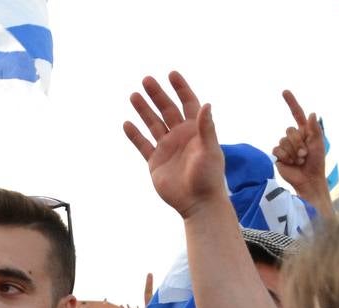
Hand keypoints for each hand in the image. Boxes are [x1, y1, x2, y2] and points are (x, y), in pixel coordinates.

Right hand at [123, 72, 226, 219]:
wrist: (197, 202)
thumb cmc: (209, 177)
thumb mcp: (210, 150)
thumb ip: (206, 128)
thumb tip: (205, 105)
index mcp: (195, 130)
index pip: (188, 103)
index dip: (180, 88)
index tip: (171, 74)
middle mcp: (180, 135)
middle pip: (167, 109)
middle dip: (157, 95)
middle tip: (146, 80)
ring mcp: (166, 148)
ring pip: (152, 124)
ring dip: (143, 110)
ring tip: (133, 95)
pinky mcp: (155, 161)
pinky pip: (142, 144)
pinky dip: (134, 135)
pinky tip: (127, 123)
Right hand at [271, 91, 327, 198]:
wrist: (308, 179)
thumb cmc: (316, 162)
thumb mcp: (319, 144)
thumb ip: (315, 129)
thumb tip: (312, 113)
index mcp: (305, 131)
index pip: (297, 113)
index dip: (291, 102)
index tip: (285, 91)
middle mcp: (294, 137)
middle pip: (290, 131)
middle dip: (298, 143)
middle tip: (305, 154)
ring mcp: (285, 146)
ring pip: (283, 141)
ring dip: (293, 152)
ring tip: (300, 160)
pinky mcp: (278, 155)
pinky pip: (277, 150)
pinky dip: (285, 157)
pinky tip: (291, 163)